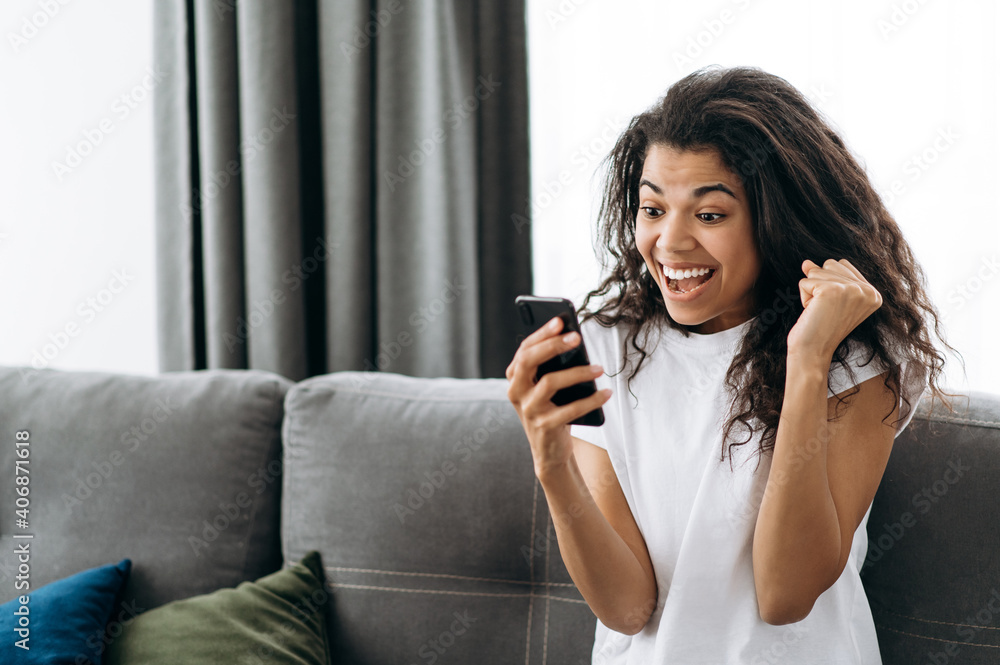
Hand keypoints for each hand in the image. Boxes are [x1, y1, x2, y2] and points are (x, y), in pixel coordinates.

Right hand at [505, 316, 611, 477]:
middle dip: (553, 345)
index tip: (561, 321)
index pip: (525, 349)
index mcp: (515, 378)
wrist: (549, 451)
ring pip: (550, 383)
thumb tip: (574, 341)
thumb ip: (552, 366)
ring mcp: (529, 410)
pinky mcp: (544, 427)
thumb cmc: (552, 409)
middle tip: (577, 338)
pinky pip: (569, 410)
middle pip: (529, 361)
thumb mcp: (546, 387)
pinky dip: (590, 400)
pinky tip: (605, 393)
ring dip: (577, 372)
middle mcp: (516, 392)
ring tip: (599, 368)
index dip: (542, 334)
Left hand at [787, 258, 882, 359]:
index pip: (842, 264)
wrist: (813, 352)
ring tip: (820, 312)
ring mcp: (852, 290)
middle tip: (826, 310)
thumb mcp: (829, 298)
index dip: (828, 284)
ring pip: (816, 271)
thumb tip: (807, 262)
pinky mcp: (832, 291)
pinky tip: (813, 313)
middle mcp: (868, 291)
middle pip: (830, 264)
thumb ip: (823, 276)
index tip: (834, 308)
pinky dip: (804, 297)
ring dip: (811, 292)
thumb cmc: (820, 328)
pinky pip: (805, 281)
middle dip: (819, 285)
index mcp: (874, 294)